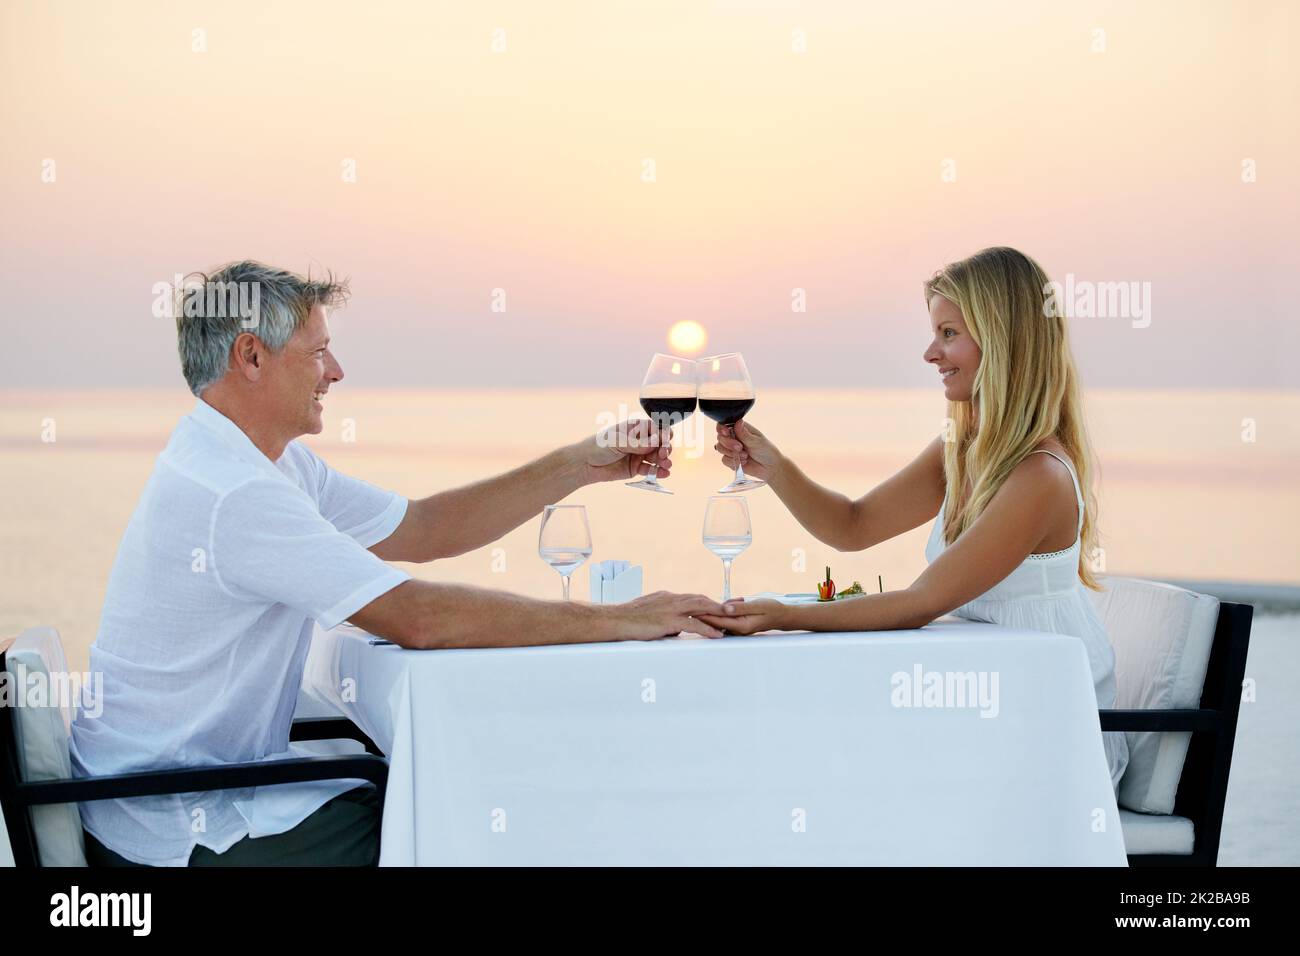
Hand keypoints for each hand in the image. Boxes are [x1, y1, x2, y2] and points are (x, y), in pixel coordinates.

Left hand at [581, 419, 672, 483]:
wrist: (584, 464)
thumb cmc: (598, 446)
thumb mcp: (617, 441)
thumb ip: (637, 443)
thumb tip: (656, 442)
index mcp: (635, 428)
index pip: (655, 428)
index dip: (663, 433)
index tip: (666, 439)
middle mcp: (640, 440)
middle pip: (660, 443)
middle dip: (665, 448)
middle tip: (662, 454)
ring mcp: (639, 455)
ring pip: (657, 457)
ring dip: (664, 461)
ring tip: (666, 465)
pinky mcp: (636, 468)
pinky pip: (651, 470)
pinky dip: (659, 472)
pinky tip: (664, 473)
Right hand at [616, 591, 732, 639]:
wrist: (614, 620)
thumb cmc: (628, 620)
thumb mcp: (649, 616)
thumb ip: (665, 620)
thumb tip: (675, 629)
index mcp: (667, 597)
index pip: (693, 597)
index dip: (709, 600)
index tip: (723, 602)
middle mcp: (671, 599)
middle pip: (701, 598)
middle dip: (720, 602)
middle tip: (737, 604)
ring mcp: (670, 608)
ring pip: (700, 607)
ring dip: (719, 611)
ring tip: (734, 616)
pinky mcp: (668, 620)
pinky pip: (693, 624)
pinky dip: (707, 628)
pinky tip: (717, 634)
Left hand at [694, 597, 787, 635]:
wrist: (782, 616)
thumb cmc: (772, 609)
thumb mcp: (757, 605)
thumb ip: (740, 607)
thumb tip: (725, 607)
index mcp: (740, 625)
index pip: (717, 620)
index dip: (703, 614)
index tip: (691, 610)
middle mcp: (737, 629)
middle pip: (715, 622)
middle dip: (702, 615)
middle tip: (686, 609)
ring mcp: (737, 628)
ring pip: (718, 621)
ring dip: (710, 613)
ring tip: (694, 608)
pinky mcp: (738, 625)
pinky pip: (724, 619)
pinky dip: (719, 613)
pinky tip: (712, 607)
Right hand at [715, 420, 779, 480]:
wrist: (770, 468)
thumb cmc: (766, 451)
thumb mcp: (757, 441)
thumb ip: (744, 434)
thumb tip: (738, 422)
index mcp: (740, 429)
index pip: (724, 425)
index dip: (722, 428)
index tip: (727, 433)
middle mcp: (734, 438)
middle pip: (720, 437)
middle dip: (728, 443)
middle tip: (740, 447)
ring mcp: (731, 449)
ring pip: (720, 448)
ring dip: (731, 453)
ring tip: (745, 455)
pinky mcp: (731, 460)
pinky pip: (724, 460)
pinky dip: (733, 462)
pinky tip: (744, 461)